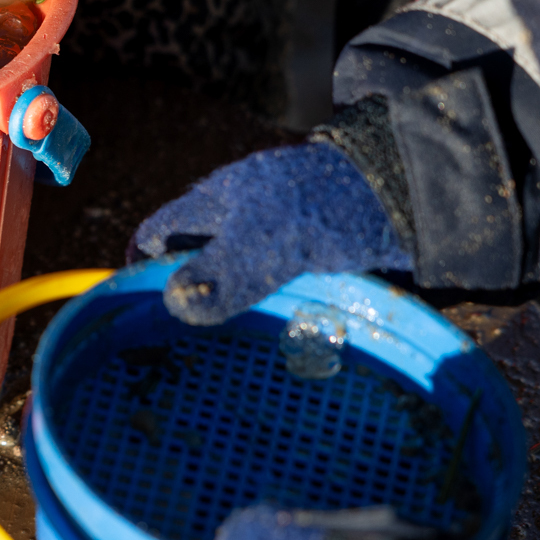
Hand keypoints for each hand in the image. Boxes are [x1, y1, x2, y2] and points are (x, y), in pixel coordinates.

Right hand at [129, 142, 409, 325]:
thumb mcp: (264, 243)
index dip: (143, 266)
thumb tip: (175, 304)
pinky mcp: (309, 253)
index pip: (160, 231)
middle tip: (174, 340)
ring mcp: (276, 233)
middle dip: (185, 291)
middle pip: (195, 254)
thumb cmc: (325, 208)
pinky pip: (272, 284)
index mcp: (217, 199)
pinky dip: (265, 306)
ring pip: (234, 272)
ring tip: (216, 347)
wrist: (404, 192)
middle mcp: (241, 214)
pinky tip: (268, 332)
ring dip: (228, 304)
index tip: (136, 307)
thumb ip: (220, 275)